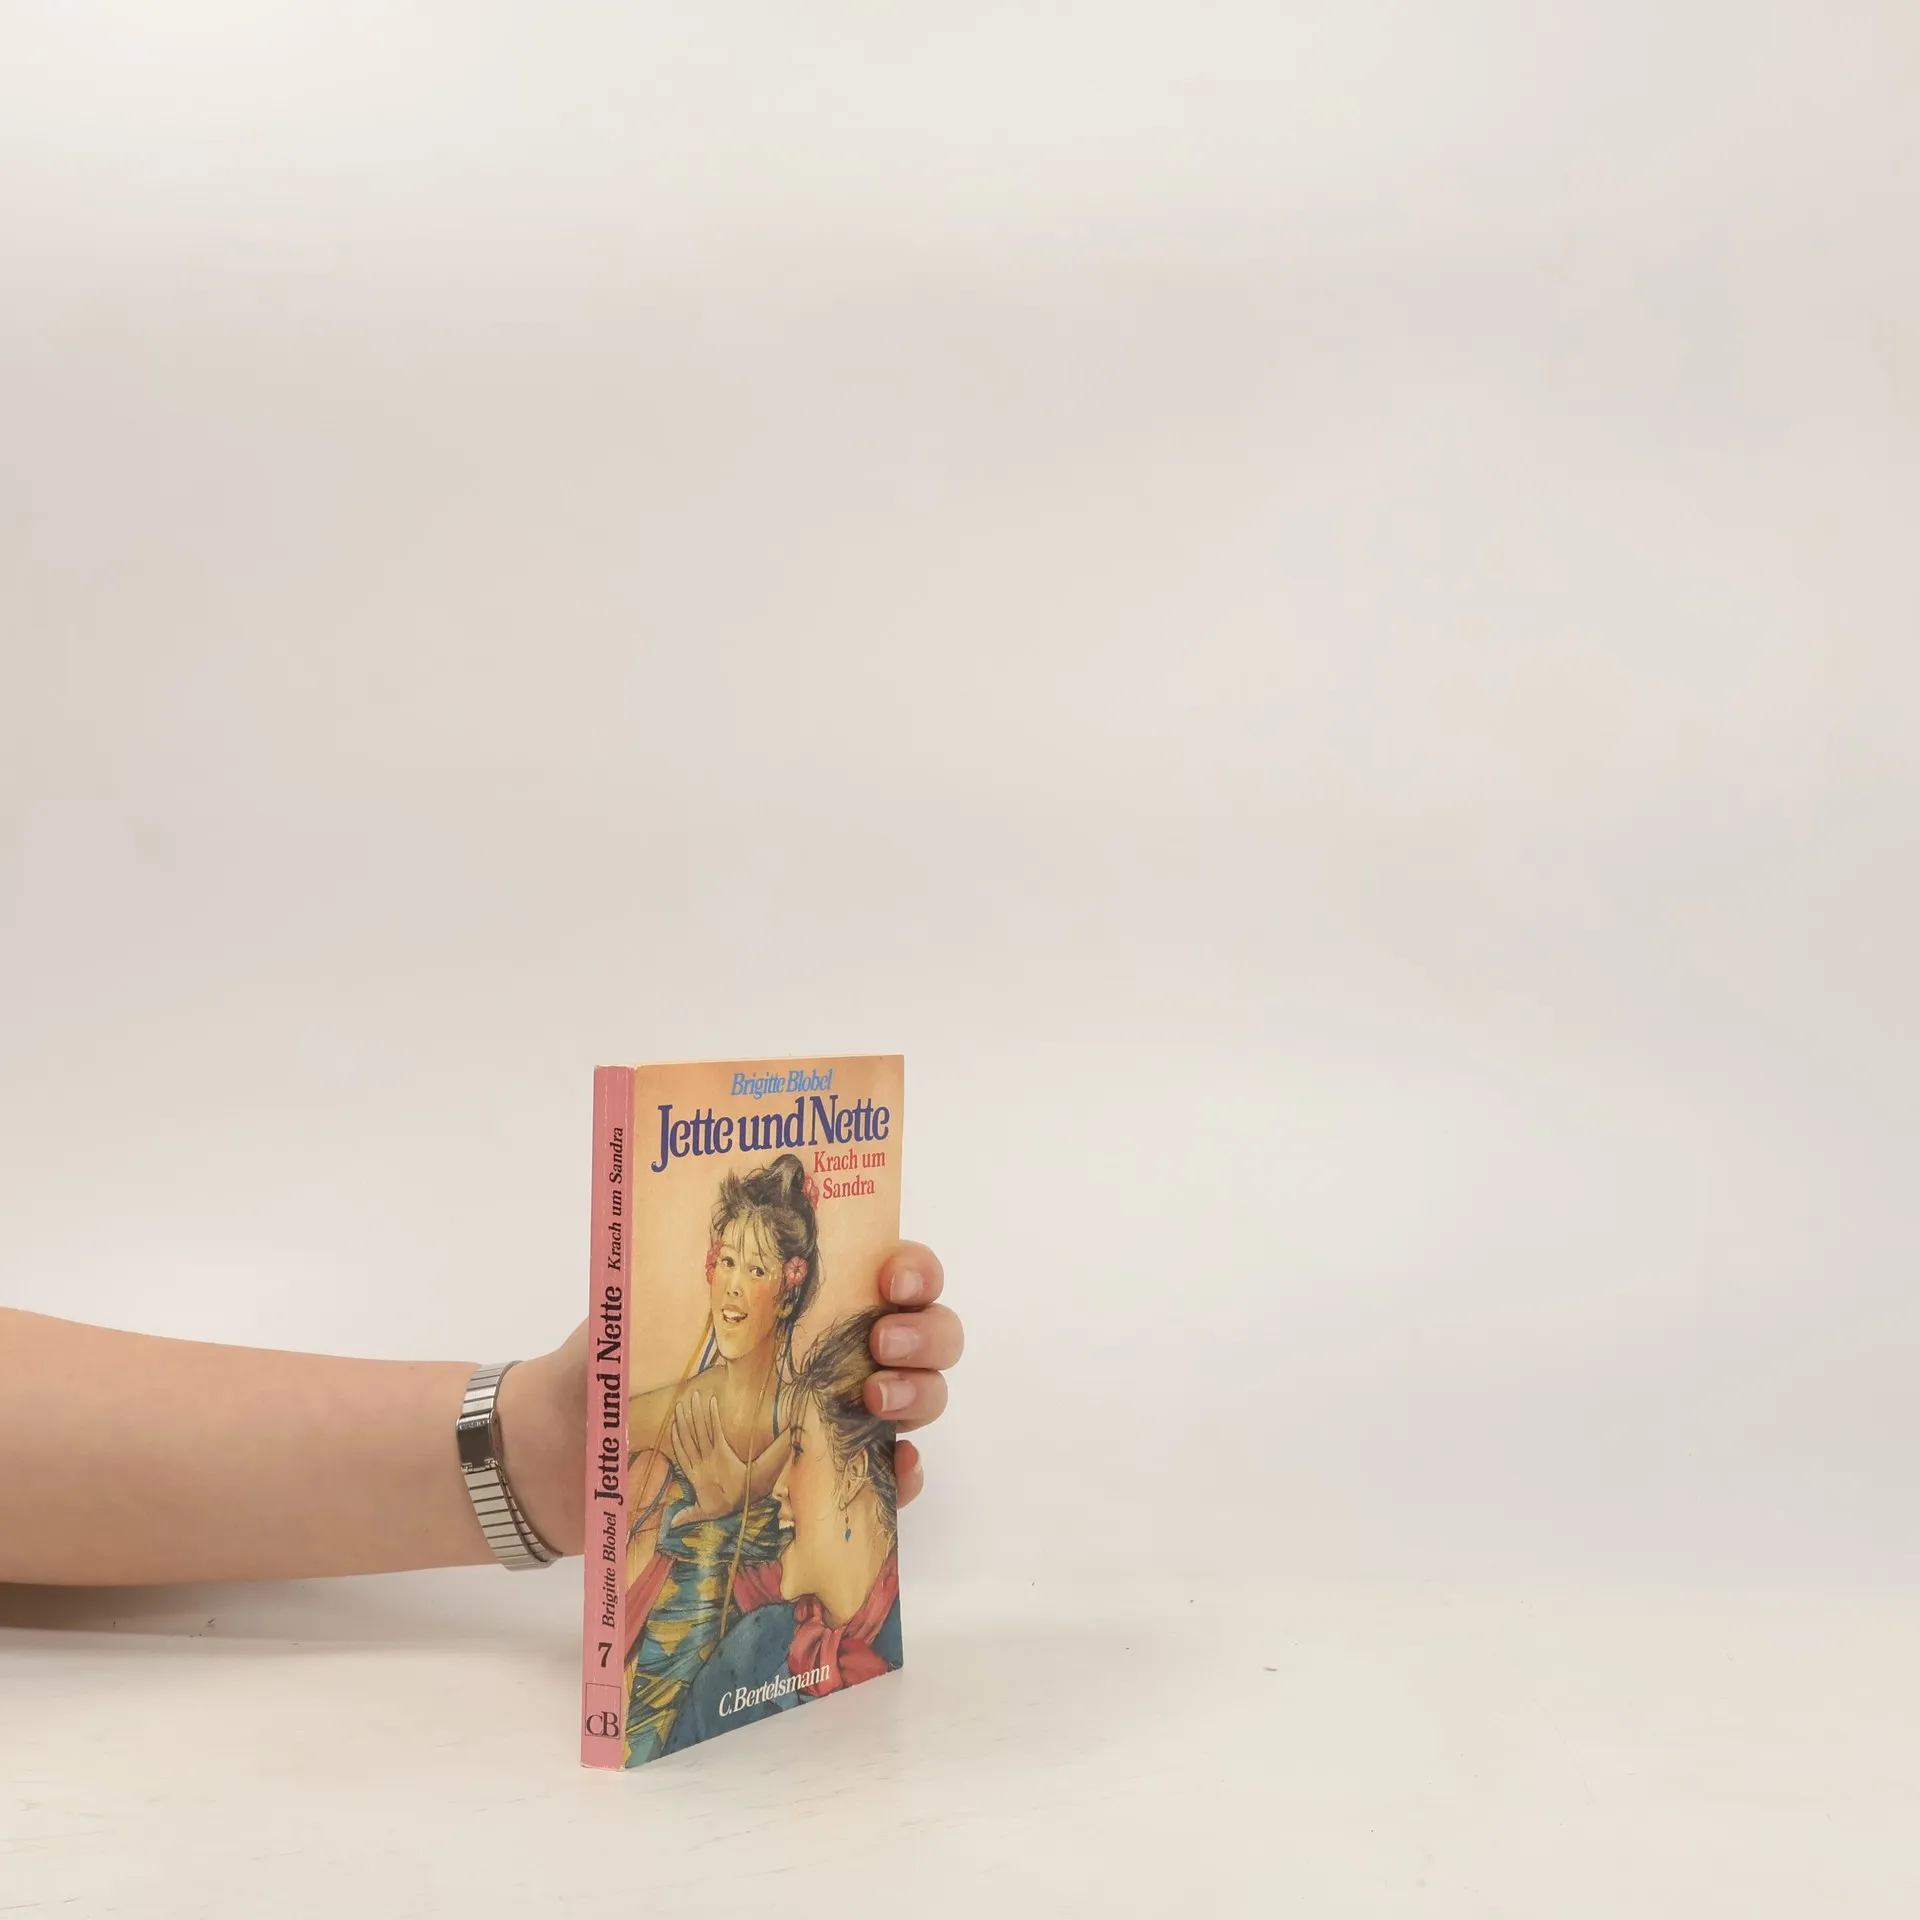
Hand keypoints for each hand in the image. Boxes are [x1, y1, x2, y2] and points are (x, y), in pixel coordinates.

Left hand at [504, 1236, 962, 1552]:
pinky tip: (894, 1464)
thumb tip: (690, 1240)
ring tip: (874, 1401)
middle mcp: (825, 1350)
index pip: (884, 1268)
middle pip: (922, 1332)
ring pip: (917, 1397)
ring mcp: (825, 1416)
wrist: (557, 1458)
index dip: (912, 1268)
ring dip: (919, 1394)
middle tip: (883, 1343)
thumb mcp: (628, 1312)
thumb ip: (657, 1280)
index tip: (891, 1278)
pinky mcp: (810, 1480)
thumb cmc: (597, 1372)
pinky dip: (904, 1473)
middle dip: (926, 1332)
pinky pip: (884, 1477)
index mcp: (792, 1298)